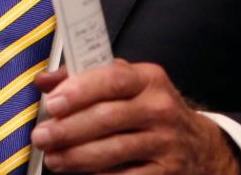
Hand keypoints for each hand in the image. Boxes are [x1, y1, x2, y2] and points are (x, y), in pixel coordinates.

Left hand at [31, 60, 238, 173]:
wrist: (198, 145)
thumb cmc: (150, 108)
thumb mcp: (127, 83)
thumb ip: (84, 76)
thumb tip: (44, 80)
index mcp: (149, 79)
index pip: (112, 79)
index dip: (79, 91)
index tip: (52, 103)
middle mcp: (160, 109)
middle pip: (108, 118)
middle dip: (68, 130)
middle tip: (42, 137)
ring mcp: (165, 143)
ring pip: (114, 151)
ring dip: (77, 157)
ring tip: (53, 159)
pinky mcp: (166, 173)